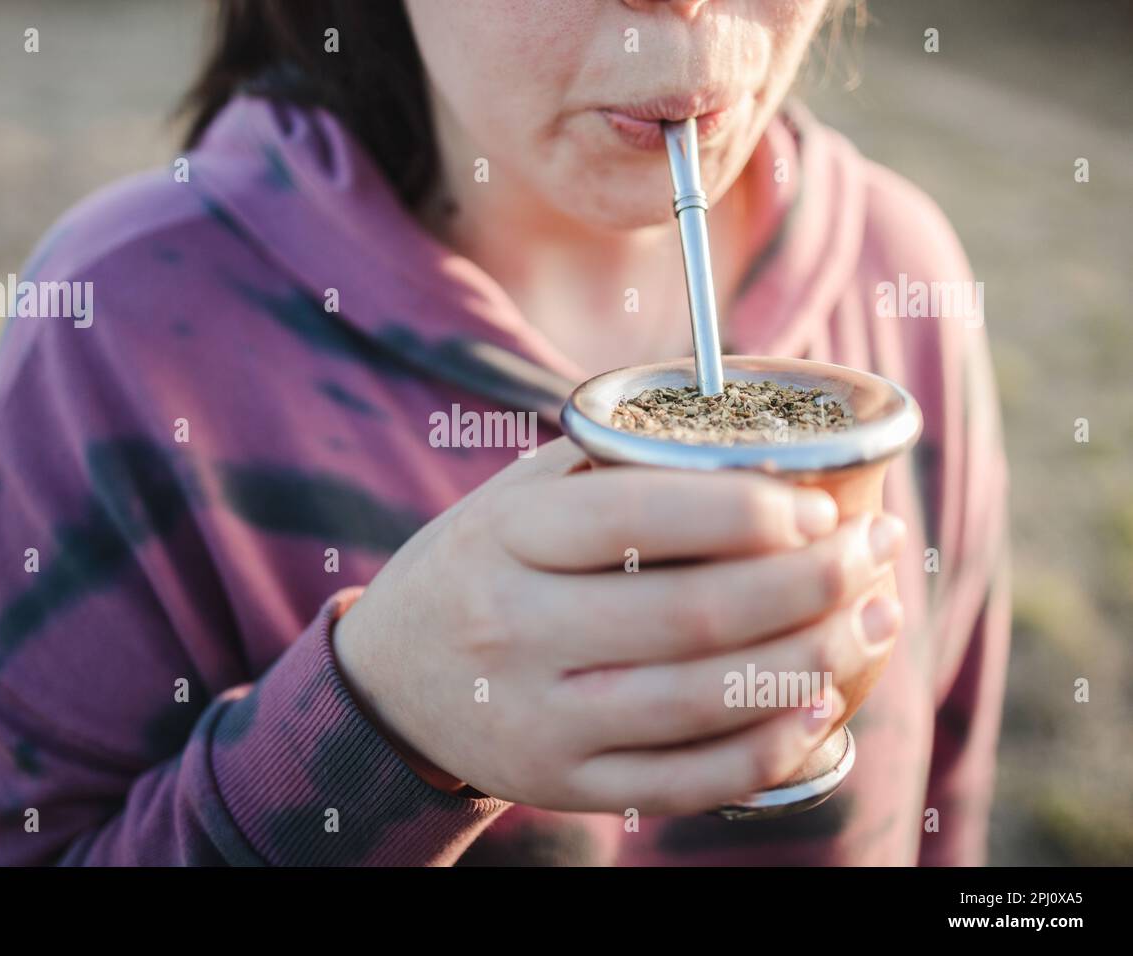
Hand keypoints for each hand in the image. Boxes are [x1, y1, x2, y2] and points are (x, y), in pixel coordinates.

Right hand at [332, 437, 903, 814]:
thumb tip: (747, 434)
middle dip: (808, 583)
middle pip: (689, 612)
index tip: (818, 507)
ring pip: (699, 700)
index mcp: (505, 538)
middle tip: (874, 555)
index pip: (635, 515)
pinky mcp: (563, 784)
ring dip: (810, 660)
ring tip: (874, 619)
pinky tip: (818, 710)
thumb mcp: (513, 499)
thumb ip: (608, 466)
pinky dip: (765, 748)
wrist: (389, 682)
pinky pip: (683, 778)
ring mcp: (538, 719)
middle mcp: (514, 630)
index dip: (745, 512)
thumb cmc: (477, 568)